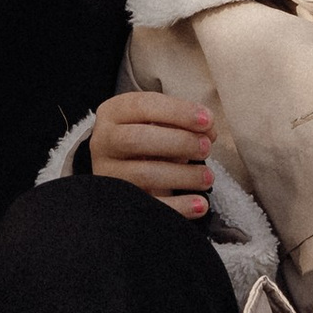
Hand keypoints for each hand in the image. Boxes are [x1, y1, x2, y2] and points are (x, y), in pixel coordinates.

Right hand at [89, 92, 215, 214]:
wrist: (124, 165)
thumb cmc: (150, 136)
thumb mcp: (160, 121)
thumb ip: (184, 122)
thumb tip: (209, 132)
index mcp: (114, 112)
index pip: (143, 106)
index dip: (178, 112)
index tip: (208, 120)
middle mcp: (103, 142)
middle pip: (137, 140)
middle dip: (178, 143)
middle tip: (206, 148)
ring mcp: (108, 174)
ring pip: (144, 175)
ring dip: (183, 176)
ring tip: (208, 177)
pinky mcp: (118, 202)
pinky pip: (149, 205)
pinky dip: (178, 206)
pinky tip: (199, 204)